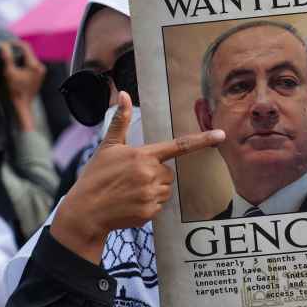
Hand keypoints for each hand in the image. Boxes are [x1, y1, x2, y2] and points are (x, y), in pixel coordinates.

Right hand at [1, 41, 45, 131]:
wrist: (22, 104)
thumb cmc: (16, 90)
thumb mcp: (9, 73)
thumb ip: (7, 58)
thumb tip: (4, 45)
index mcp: (35, 65)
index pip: (25, 46)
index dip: (15, 43)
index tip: (5, 43)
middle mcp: (40, 66)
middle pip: (28, 51)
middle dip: (17, 49)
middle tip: (6, 48)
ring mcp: (41, 71)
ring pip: (29, 57)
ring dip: (20, 55)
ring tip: (9, 55)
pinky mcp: (39, 74)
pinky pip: (31, 63)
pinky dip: (23, 61)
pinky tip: (15, 63)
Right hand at [51, 92, 225, 263]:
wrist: (85, 212)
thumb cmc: (95, 177)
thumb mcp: (107, 147)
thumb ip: (120, 121)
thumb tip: (123, 93)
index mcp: (143, 155)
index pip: (179, 146)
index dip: (202, 140)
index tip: (221, 135)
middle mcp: (150, 174)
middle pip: (168, 173)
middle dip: (154, 175)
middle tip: (131, 178)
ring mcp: (151, 195)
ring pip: (165, 190)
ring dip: (153, 190)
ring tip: (129, 191)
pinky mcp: (150, 213)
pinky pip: (159, 206)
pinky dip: (148, 206)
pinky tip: (130, 204)